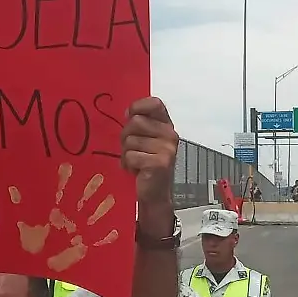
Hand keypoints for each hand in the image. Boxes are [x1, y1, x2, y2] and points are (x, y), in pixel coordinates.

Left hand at [120, 97, 178, 233]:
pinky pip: (131, 156)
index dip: (138, 107)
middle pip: (135, 122)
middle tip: (132, 149)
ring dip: (127, 153)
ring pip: (130, 140)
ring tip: (136, 162)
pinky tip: (137, 171)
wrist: (154, 193)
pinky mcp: (160, 162)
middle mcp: (170, 134)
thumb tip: (127, 114)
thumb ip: (139, 124)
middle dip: (126, 136)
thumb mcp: (144, 139)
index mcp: (167, 125)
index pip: (155, 103)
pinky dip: (128, 165)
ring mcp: (167, 148)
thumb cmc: (145, 164)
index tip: (129, 116)